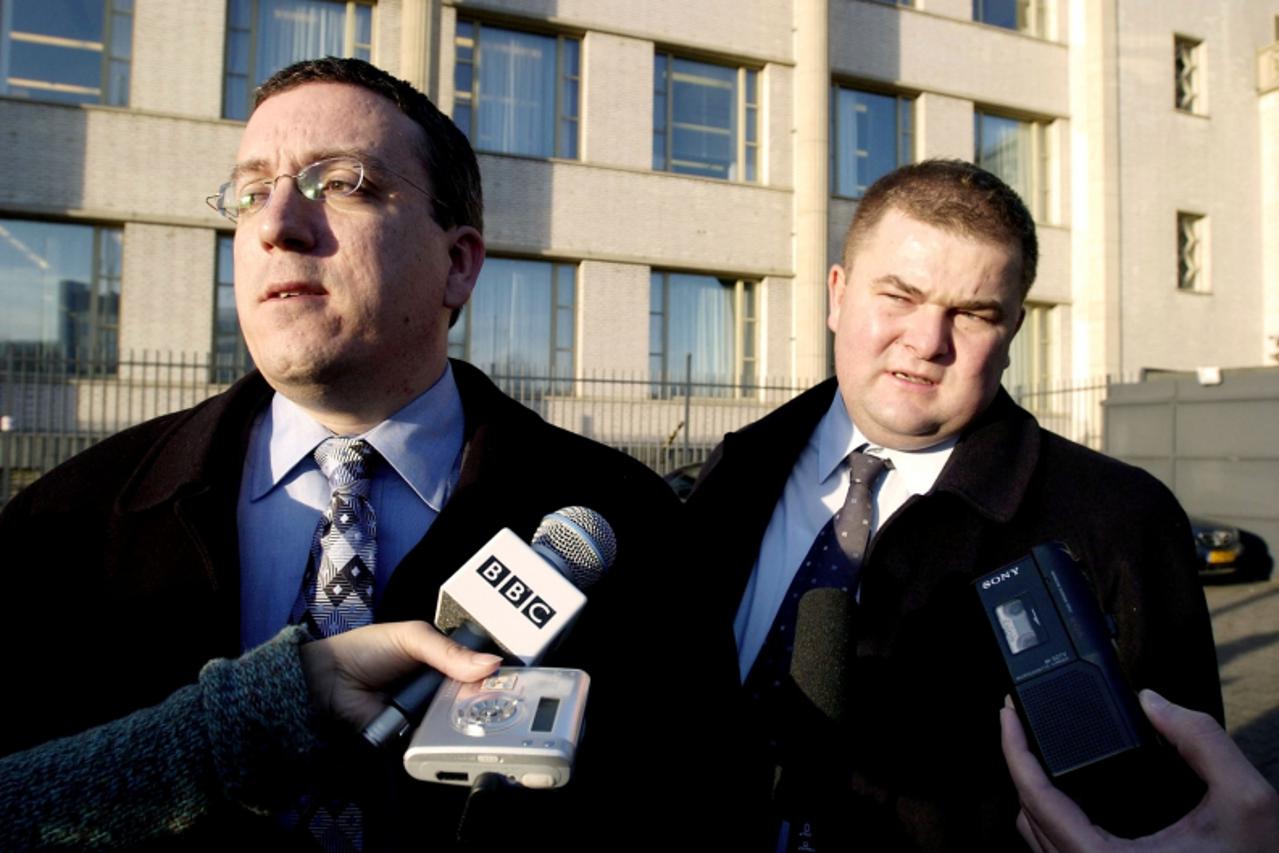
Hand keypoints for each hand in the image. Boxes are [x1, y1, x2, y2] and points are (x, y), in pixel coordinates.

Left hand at [299, 621, 501, 728]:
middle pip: (471, 699)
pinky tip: (452, 736)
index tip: (513, 682)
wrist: (325, 682)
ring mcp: (425, 716)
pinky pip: (433, 742)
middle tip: (501, 703)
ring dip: (464, 722)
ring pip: (456, 723)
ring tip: (477, 720)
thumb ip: (448, 650)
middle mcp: (437, 690)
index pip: (476, 670)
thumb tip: (491, 663)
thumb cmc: (366, 650)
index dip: (493, 676)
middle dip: (483, 702)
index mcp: (442, 660)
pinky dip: (440, 741)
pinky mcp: (411, 739)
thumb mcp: (412, 637)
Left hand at [1000, 689, 1278, 851]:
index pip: (1035, 799)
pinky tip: (1065, 790)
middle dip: (1021, 763)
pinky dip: (1052, 817)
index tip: (1008, 713)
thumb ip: (1202, 741)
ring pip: (1038, 837)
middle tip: (1022, 722)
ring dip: (1034, 792)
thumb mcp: (1246, 801)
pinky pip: (1057, 850)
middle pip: (1027, 815)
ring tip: (1038, 749)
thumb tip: (1152, 701)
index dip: (1015, 750)